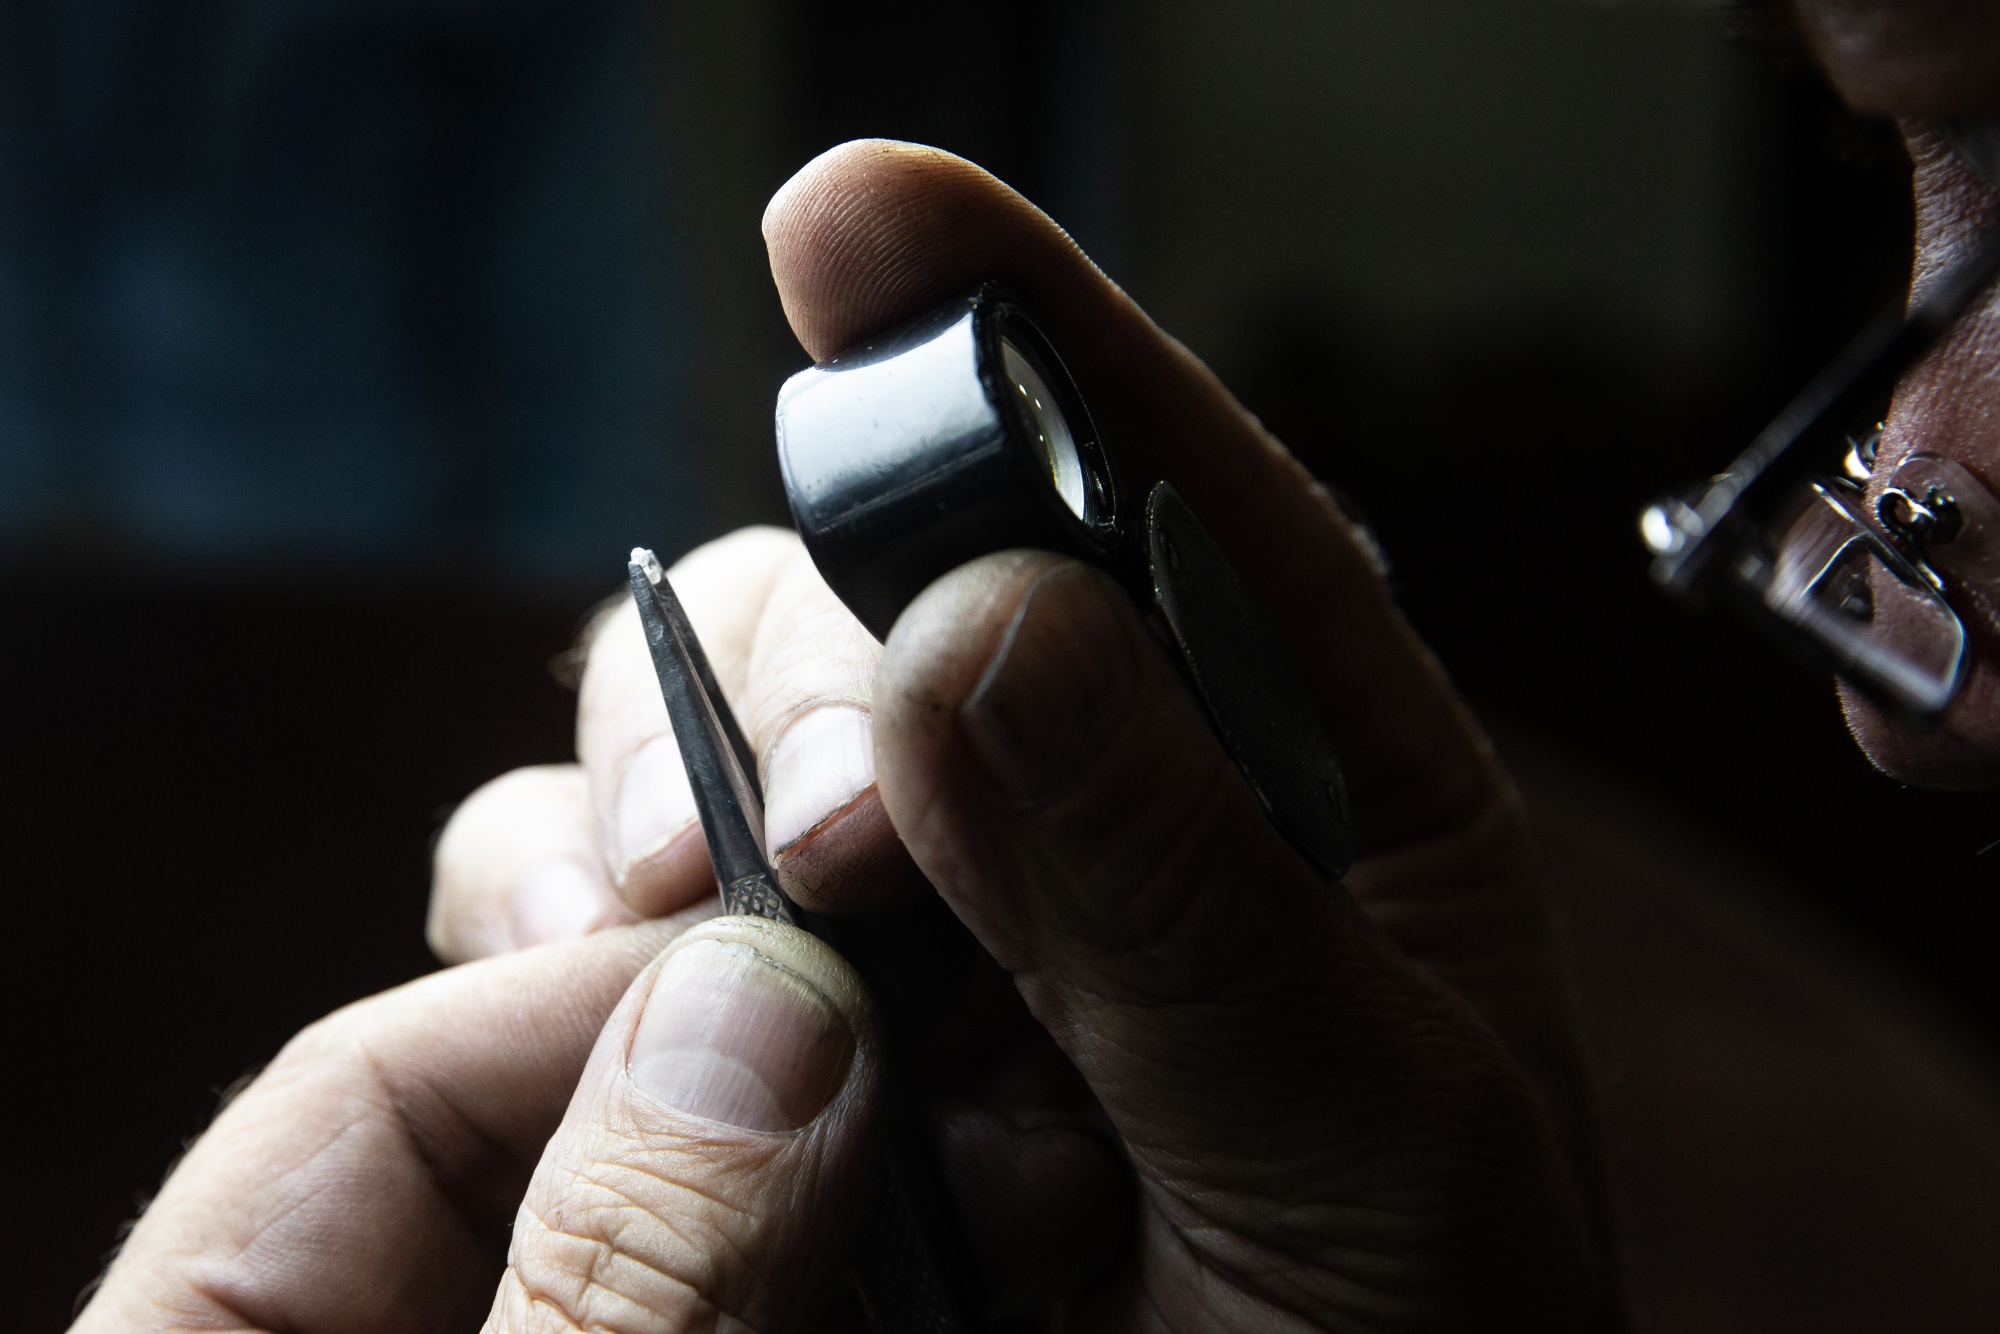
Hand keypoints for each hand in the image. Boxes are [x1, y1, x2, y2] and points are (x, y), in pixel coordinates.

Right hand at [426, 140, 1618, 1327]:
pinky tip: (609, 992)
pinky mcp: (765, 1019)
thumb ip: (1187, 892)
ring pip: (704, 716)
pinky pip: (586, 897)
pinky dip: (553, 919)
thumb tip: (971, 629)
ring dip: (659, 779)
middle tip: (822, 833)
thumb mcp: (1370, 1135)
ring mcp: (904, 903)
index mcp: (1287, 757)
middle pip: (876, 578)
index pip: (1150, 480)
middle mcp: (1077, 786)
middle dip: (814, 653)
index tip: (851, 218)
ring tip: (676, 917)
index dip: (1010, 324)